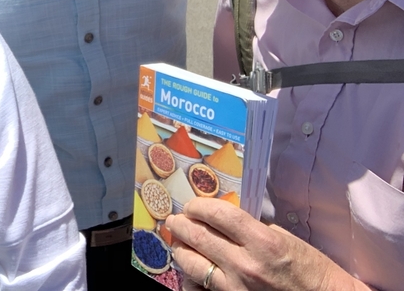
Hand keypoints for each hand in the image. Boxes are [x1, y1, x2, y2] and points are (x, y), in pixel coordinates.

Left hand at [165, 198, 368, 290]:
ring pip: (192, 264)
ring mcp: (237, 289)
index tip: (193, 205)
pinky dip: (191, 280)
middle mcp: (246, 266)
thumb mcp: (286, 239)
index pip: (219, 215)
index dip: (200, 206)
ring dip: (182, 250)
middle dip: (181, 225)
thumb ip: (252, 229)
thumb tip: (223, 220)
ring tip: (180, 244)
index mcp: (263, 242)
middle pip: (198, 237)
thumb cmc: (312, 271)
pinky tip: (191, 273)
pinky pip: (201, 290)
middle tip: (175, 221)